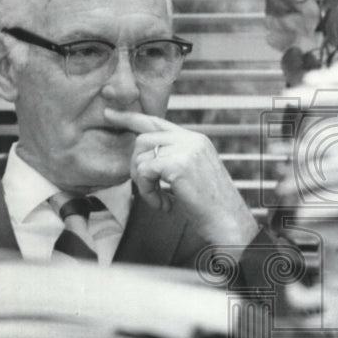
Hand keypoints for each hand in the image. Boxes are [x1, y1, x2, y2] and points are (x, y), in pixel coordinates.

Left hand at [104, 108, 259, 251]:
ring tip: (158, 199)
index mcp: (196, 139)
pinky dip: (146, 192)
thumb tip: (143, 158)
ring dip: (142, 182)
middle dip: (135, 165)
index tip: (109, 115)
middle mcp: (192, 139)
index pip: (157, 121)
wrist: (228, 222)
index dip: (131, 118)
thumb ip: (173, 159)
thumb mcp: (193, 174)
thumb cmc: (210, 206)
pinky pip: (144, 172)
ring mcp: (186, 150)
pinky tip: (163, 205)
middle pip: (143, 138)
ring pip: (141, 156)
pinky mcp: (178, 164)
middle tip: (145, 188)